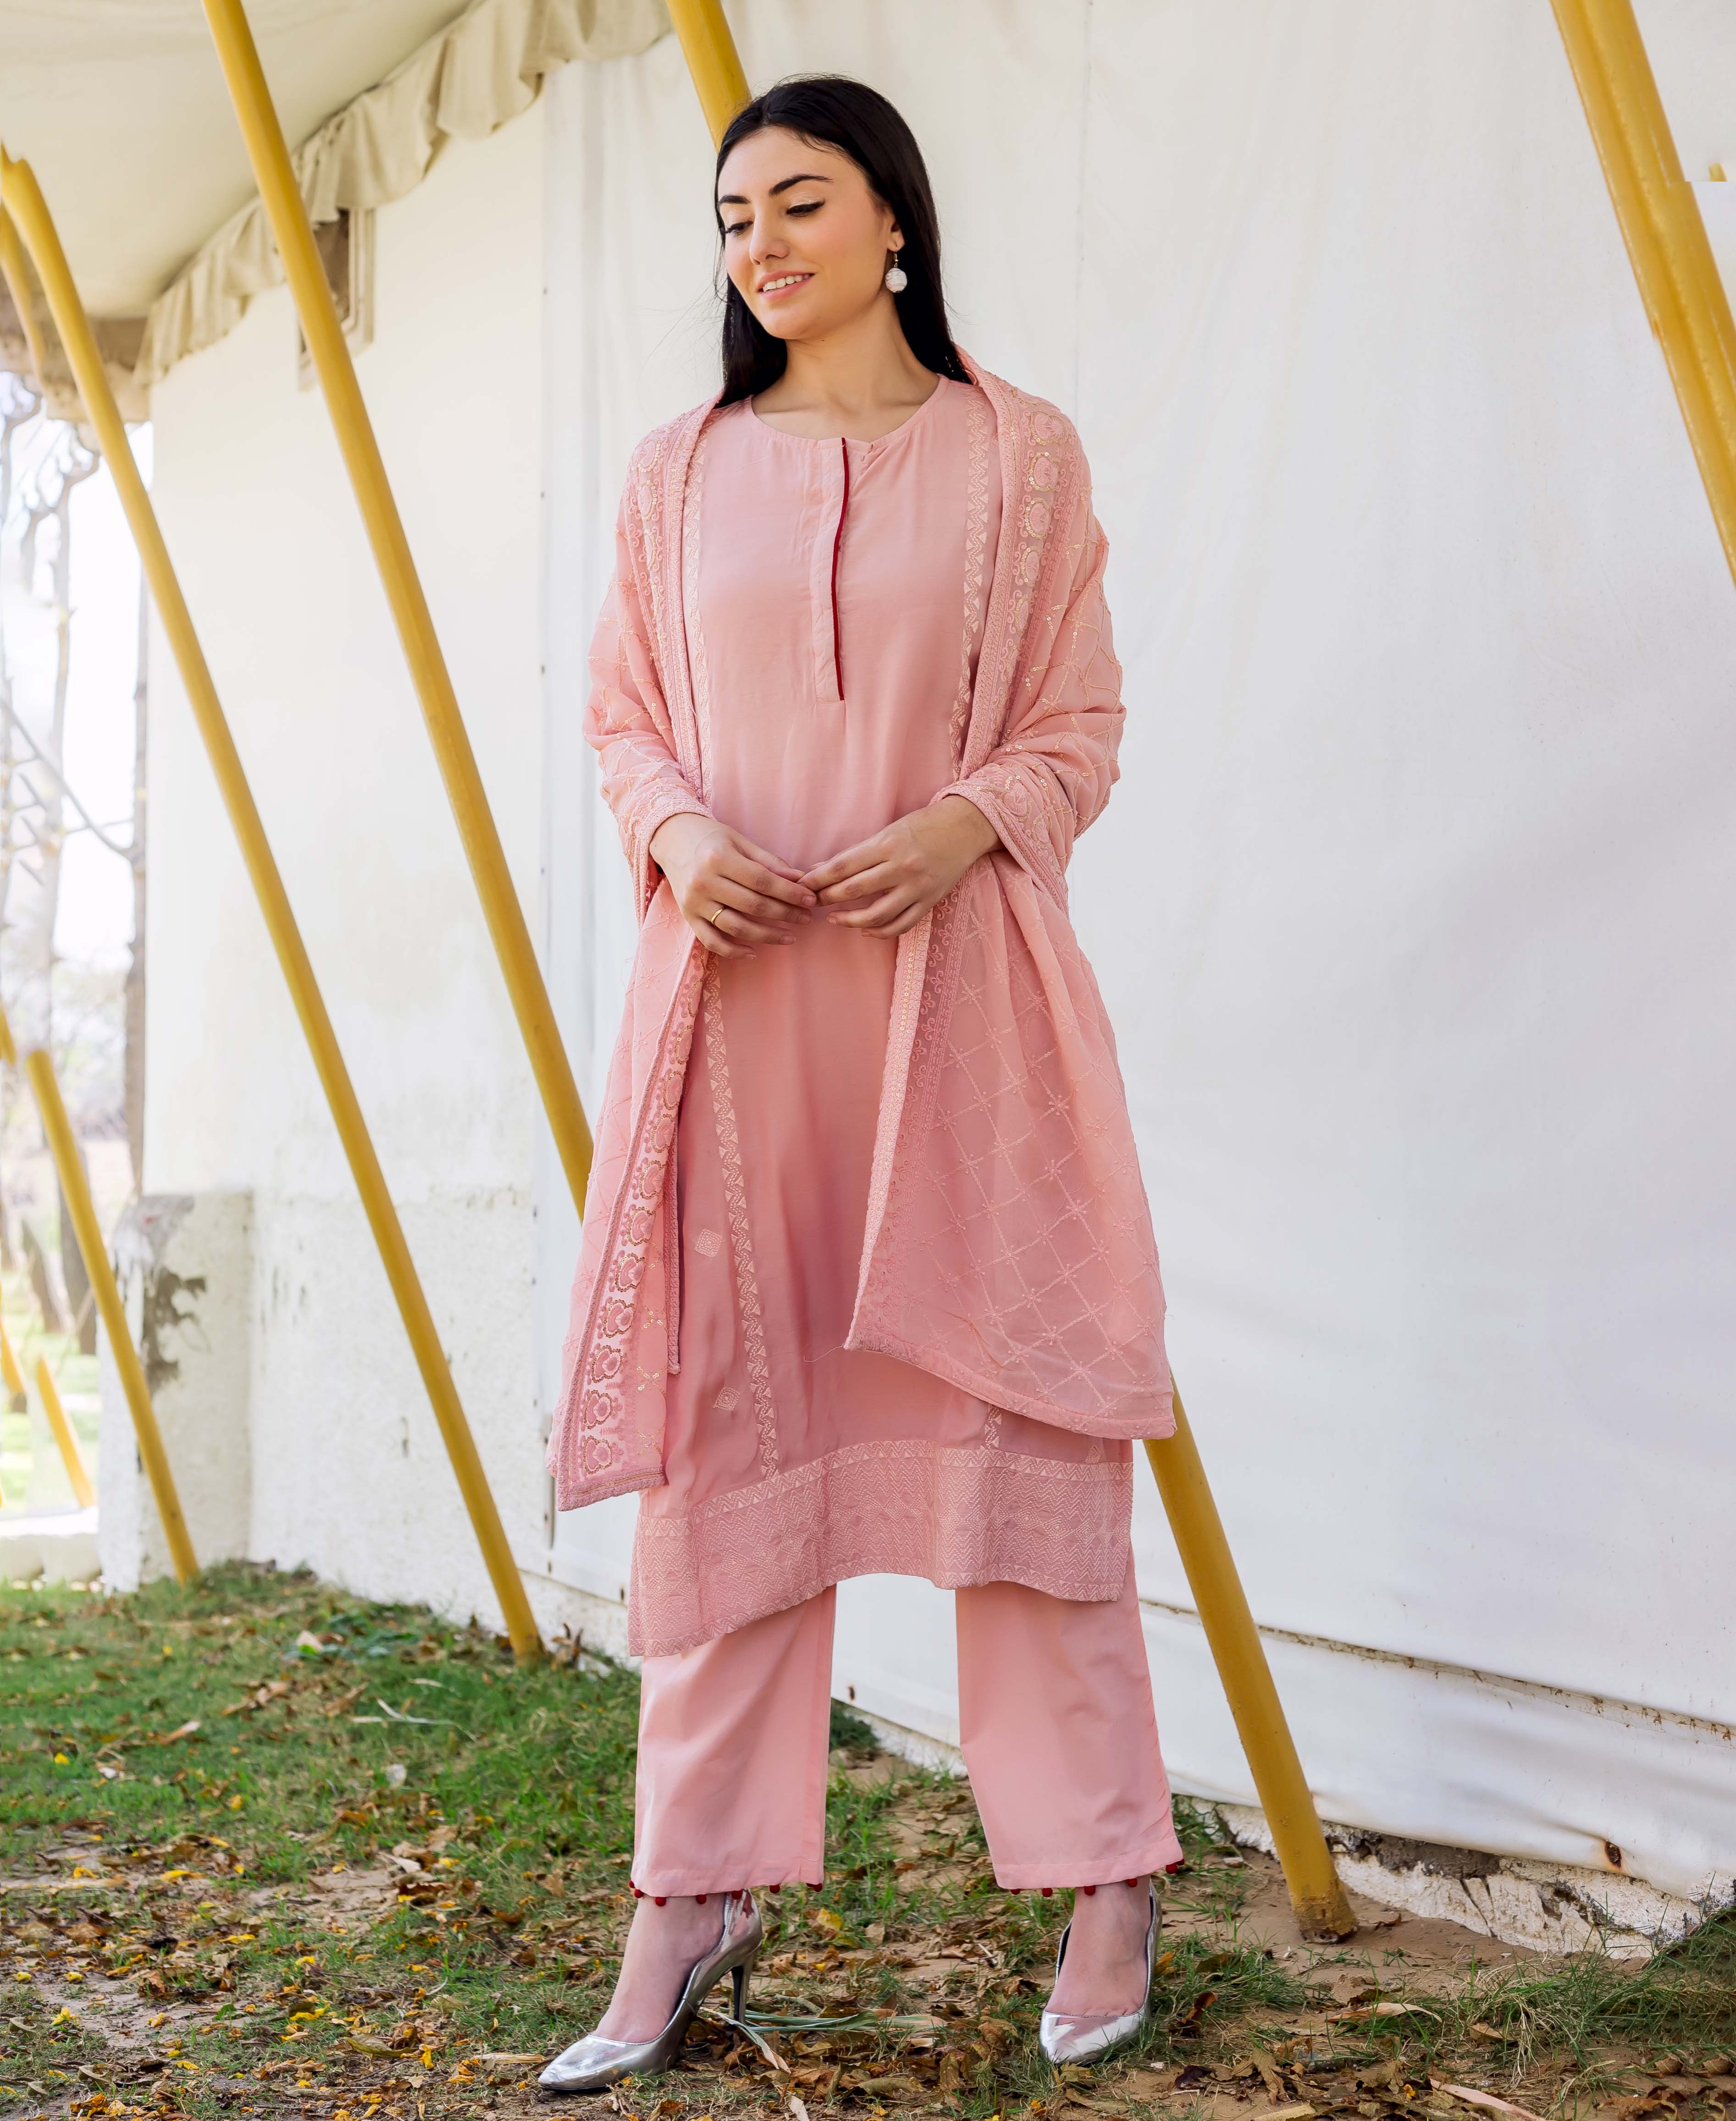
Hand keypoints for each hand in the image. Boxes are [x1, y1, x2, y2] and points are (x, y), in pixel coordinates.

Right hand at [650, 811, 815, 957]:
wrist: (671, 839)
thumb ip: (769, 862)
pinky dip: (732, 951)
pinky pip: (711, 941)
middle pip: (752, 905)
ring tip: (790, 936)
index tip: (810, 899)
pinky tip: (754, 953)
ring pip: (735, 927)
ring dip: (767, 936)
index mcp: (718, 858)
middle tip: (806, 917)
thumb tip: (799, 880)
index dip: (789, 893)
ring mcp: (693, 902)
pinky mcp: (687, 916)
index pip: (762, 881)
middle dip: (785, 914)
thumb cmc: (711, 838)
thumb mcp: (739, 841)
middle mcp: (704, 882)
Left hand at [801, 796, 999, 938]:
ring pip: (876, 914)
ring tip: (834, 919)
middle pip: (854, 890)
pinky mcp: (930, 901)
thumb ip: (856, 853)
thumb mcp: (888, 831)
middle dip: (827, 898)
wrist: (965, 828)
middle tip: (811, 902)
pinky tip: (865, 930)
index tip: (801, 886)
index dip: (818, 879)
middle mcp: (902, 867)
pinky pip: (901, 925)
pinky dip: (880, 932)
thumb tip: (820, 868)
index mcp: (888, 844)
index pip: (843, 866)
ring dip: (850, 920)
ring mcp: (917, 887)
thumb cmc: (923, 825)